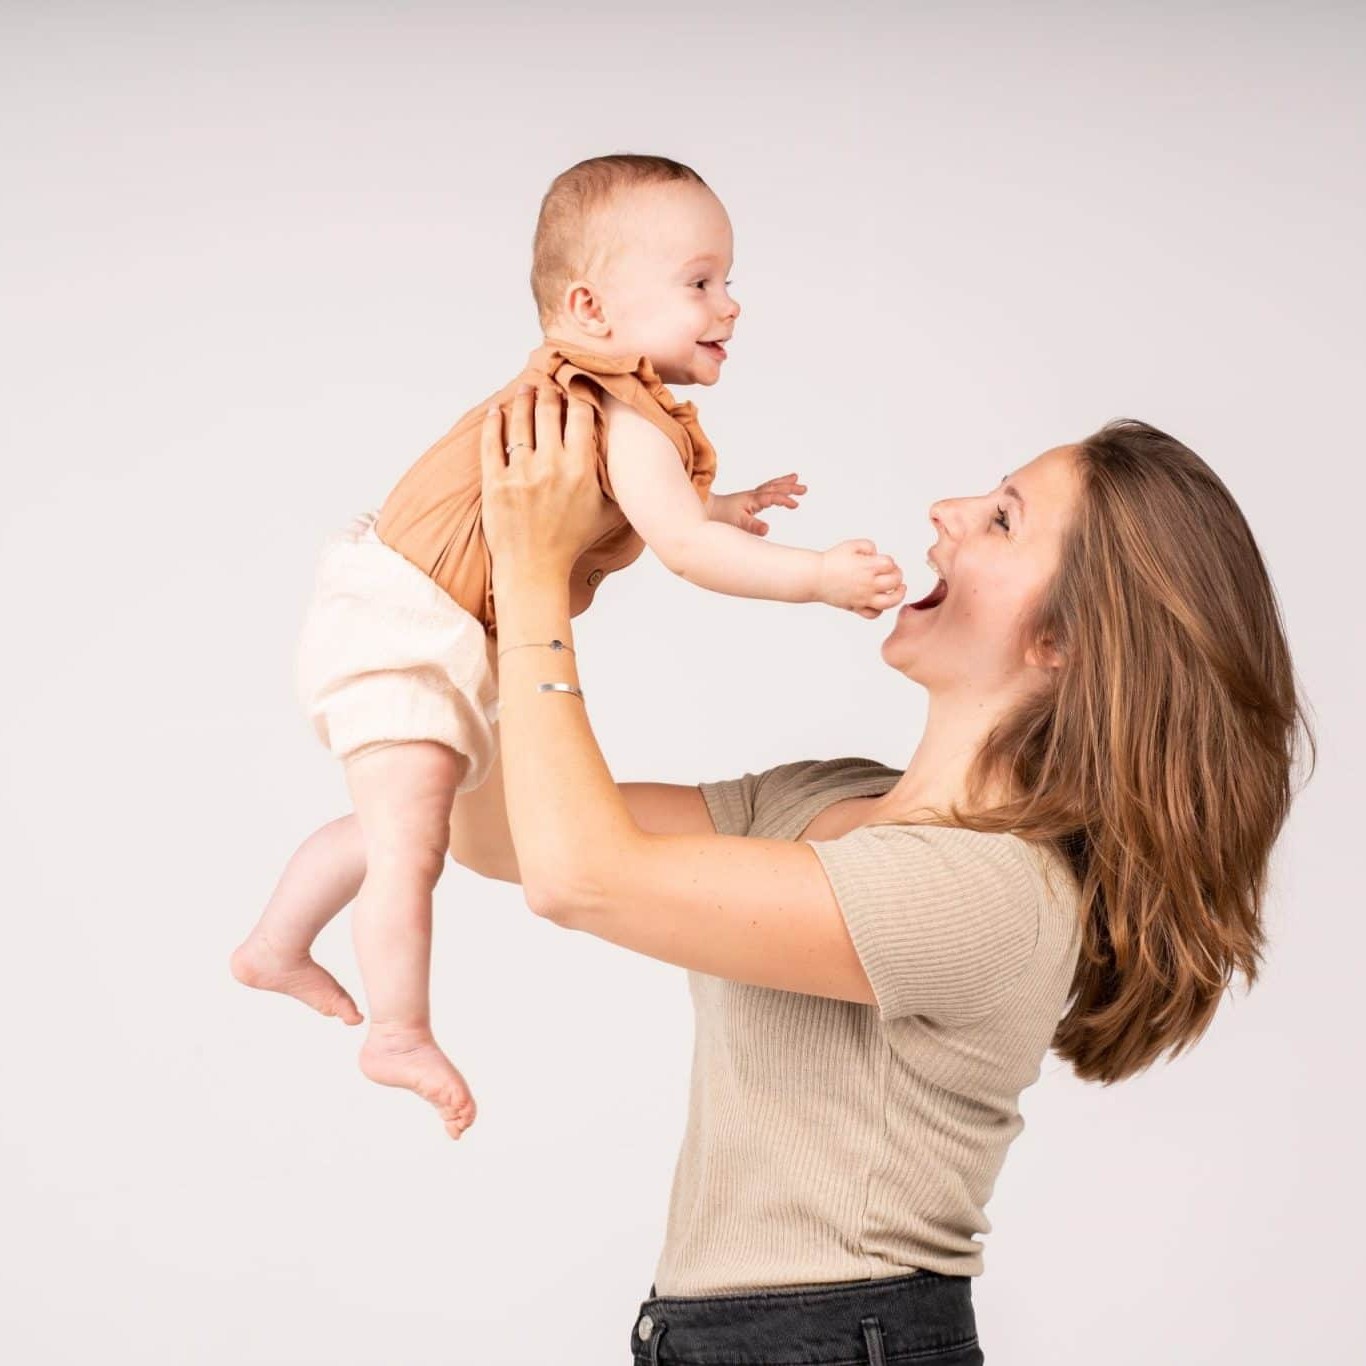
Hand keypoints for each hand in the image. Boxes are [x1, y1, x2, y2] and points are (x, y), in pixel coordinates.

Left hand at [480, 384, 607, 582]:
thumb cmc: (572, 542)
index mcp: (581, 469)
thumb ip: (618, 483)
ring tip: (524, 388)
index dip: (578, 394)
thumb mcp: (608, 513)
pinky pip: (491, 442)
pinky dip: (493, 422)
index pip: (580, 415)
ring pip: (520, 421)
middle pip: (549, 411)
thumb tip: (634, 462)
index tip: (575, 386)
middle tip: (547, 382)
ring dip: (522, 399)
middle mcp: (551, 466)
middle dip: (548, 391)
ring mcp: (521, 473)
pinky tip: (496, 411)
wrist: (534, 569)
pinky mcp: (495, 482)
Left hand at [710, 473, 807, 535]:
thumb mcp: (738, 524)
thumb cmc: (721, 517)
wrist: (706, 509)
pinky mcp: (749, 499)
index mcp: (752, 500)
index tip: (796, 504)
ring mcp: (751, 496)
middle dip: (790, 488)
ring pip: (771, 486)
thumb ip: (753, 526)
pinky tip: (779, 489)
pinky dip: (775, 487)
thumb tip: (767, 529)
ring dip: (784, 483)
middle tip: (804, 488)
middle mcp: (753, 495)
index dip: (784, 499)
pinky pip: (766, 490)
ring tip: (796, 478)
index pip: (772, 497)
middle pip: (774, 488)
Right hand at [816, 540, 905, 617]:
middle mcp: (868, 583)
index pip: (891, 564)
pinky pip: (874, 614)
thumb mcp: (851, 545)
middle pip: (895, 581)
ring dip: (899, 595)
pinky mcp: (856, 607)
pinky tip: (879, 603)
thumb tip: (877, 554)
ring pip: (890, 601)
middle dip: (897, 575)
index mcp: (868, 566)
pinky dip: (880, 610)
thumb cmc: (831, 561)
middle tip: (893, 573)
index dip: (890, 561)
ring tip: (900, 590)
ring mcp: (864, 597)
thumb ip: (868, 546)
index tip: (884, 562)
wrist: (815, 577)